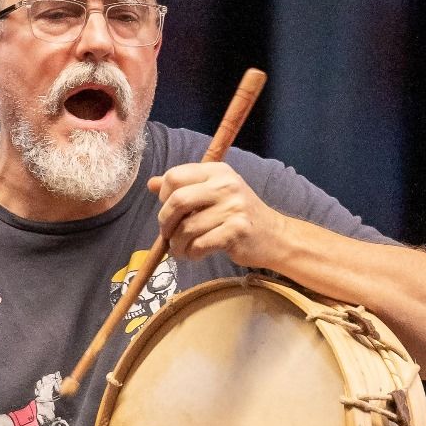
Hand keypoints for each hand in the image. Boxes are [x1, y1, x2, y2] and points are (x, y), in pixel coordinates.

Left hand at [150, 162, 287, 265]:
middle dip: (166, 222)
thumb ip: (185, 187)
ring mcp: (233, 208)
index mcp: (217, 171)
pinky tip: (194, 254)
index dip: (163, 196)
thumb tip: (152, 184)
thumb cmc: (239, 215)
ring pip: (186, 228)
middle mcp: (226, 185)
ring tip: (181, 249)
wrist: (274, 236)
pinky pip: (200, 244)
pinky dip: (191, 253)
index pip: (175, 176)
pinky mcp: (236, 231)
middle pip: (177, 201)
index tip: (170, 212)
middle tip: (168, 234)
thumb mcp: (214, 193)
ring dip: (177, 244)